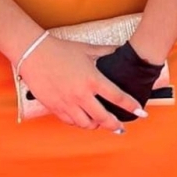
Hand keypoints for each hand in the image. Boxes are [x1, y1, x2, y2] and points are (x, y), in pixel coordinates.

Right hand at [18, 37, 144, 132]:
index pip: (117, 97)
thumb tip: (121, 49)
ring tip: (101, 123)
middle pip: (103, 118)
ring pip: (86, 124)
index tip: (141, 113)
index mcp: (92, 80)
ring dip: (96, 125)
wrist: (35, 54)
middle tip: (121, 127)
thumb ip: (106, 51)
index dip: (131, 106)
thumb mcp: (87, 49)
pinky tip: (83, 119)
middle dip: (115, 125)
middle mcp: (81, 95)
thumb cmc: (61, 50)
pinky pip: (70, 122)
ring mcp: (67, 103)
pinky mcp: (55, 108)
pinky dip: (79, 122)